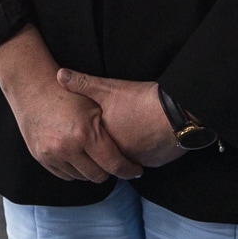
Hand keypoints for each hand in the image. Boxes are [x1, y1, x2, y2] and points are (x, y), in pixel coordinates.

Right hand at [0, 27, 144, 182]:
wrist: (31, 87)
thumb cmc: (66, 93)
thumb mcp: (94, 104)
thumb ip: (111, 130)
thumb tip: (133, 149)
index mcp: (84, 133)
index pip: (114, 164)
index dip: (129, 170)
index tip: (136, 170)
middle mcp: (67, 147)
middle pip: (98, 176)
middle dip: (109, 171)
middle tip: (115, 162)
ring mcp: (51, 154)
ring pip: (81, 177)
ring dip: (90, 170)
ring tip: (95, 157)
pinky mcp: (40, 157)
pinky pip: (64, 174)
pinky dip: (74, 169)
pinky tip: (78, 156)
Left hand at [56, 70, 183, 168]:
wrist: (178, 113)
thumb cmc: (141, 100)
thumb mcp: (109, 88)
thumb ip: (83, 83)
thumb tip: (59, 75)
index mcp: (102, 140)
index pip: (90, 141)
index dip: (91, 131)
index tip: (93, 125)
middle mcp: (117, 155)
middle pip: (107, 152)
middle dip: (107, 144)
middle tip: (111, 132)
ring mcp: (137, 161)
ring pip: (126, 157)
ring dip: (126, 149)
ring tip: (130, 132)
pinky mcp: (155, 163)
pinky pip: (144, 159)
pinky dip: (144, 150)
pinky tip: (146, 136)